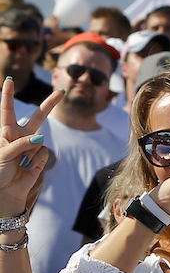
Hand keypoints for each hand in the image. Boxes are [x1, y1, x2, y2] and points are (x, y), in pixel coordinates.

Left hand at [0, 78, 63, 216]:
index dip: (8, 95)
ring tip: (19, 164)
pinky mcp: (41, 157)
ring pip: (39, 140)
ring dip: (29, 152)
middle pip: (37, 116)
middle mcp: (21, 136)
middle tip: (61, 93)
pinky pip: (43, 152)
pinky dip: (35, 160)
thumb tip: (41, 138)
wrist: (6, 191)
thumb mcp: (2, 154)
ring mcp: (33, 146)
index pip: (7, 110)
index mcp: (6, 132)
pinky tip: (27, 167)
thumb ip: (20, 143)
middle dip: (49, 104)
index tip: (9, 80)